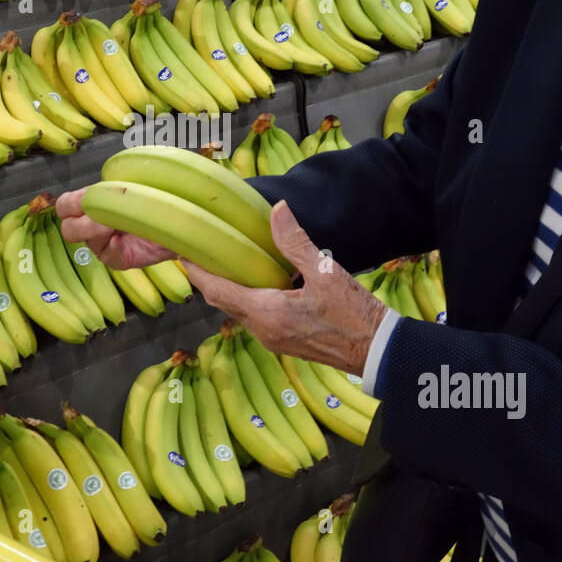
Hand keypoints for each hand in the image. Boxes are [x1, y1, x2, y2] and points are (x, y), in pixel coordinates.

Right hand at [55, 188, 175, 269]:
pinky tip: (119, 238)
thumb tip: (102, 188)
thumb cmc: (153, 201)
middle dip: (79, 219)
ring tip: (111, 224)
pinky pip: (106, 255)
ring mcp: (105, 244)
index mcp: (92, 204)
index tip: (86, 198)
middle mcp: (93, 226)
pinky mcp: (118, 258)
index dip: (70, 203)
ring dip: (95, 229)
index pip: (65, 205)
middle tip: (96, 213)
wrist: (177, 219)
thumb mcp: (132, 186)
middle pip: (67, 227)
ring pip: (86, 242)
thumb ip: (113, 186)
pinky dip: (111, 246)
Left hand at [182, 201, 388, 375]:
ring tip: (227, 261)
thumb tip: (276, 209)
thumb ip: (296, 242)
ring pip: (239, 311)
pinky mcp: (285, 342)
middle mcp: (262, 331)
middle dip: (211, 278)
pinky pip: (255, 317)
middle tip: (203, 250)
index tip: (183, 252)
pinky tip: (259, 280)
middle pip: (223, 302)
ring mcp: (273, 340)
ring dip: (230, 289)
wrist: (378, 352)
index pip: (217, 292)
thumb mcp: (326, 273)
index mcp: (266, 314)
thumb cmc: (354, 314)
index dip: (197, 272)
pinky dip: (248, 298)